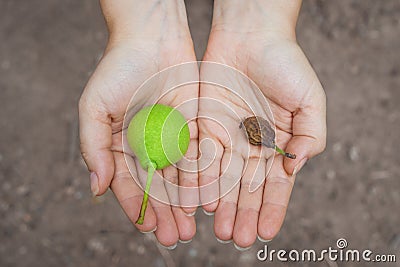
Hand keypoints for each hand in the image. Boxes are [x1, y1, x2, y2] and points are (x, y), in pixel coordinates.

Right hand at [79, 0, 197, 246]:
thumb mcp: (95, 107)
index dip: (138, 207)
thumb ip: (93, 147)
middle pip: (158, 186)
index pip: (130, 184)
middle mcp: (149, 145)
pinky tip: (208, 198)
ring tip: (191, 227)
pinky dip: (203, 177)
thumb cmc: (118, 69)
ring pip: (181, 177)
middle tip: (174, 237)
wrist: (153, 37)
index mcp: (122, 145)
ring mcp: (173, 137)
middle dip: (165, 213)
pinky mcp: (195, 125)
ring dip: (186, 203)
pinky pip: (200, 155)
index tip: (148, 228)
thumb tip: (97, 188)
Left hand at [198, 0, 325, 247]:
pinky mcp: (204, 124)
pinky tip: (196, 198)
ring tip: (216, 227)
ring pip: (221, 177)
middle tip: (235, 238)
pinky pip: (199, 155)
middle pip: (245, 187)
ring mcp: (226, 136)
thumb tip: (296, 168)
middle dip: (241, 213)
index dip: (271, 209)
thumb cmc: (285, 63)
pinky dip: (198, 177)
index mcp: (278, 144)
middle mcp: (251, 145)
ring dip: (219, 203)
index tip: (264, 232)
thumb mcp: (310, 100)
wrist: (250, 34)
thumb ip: (311, 136)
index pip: (275, 185)